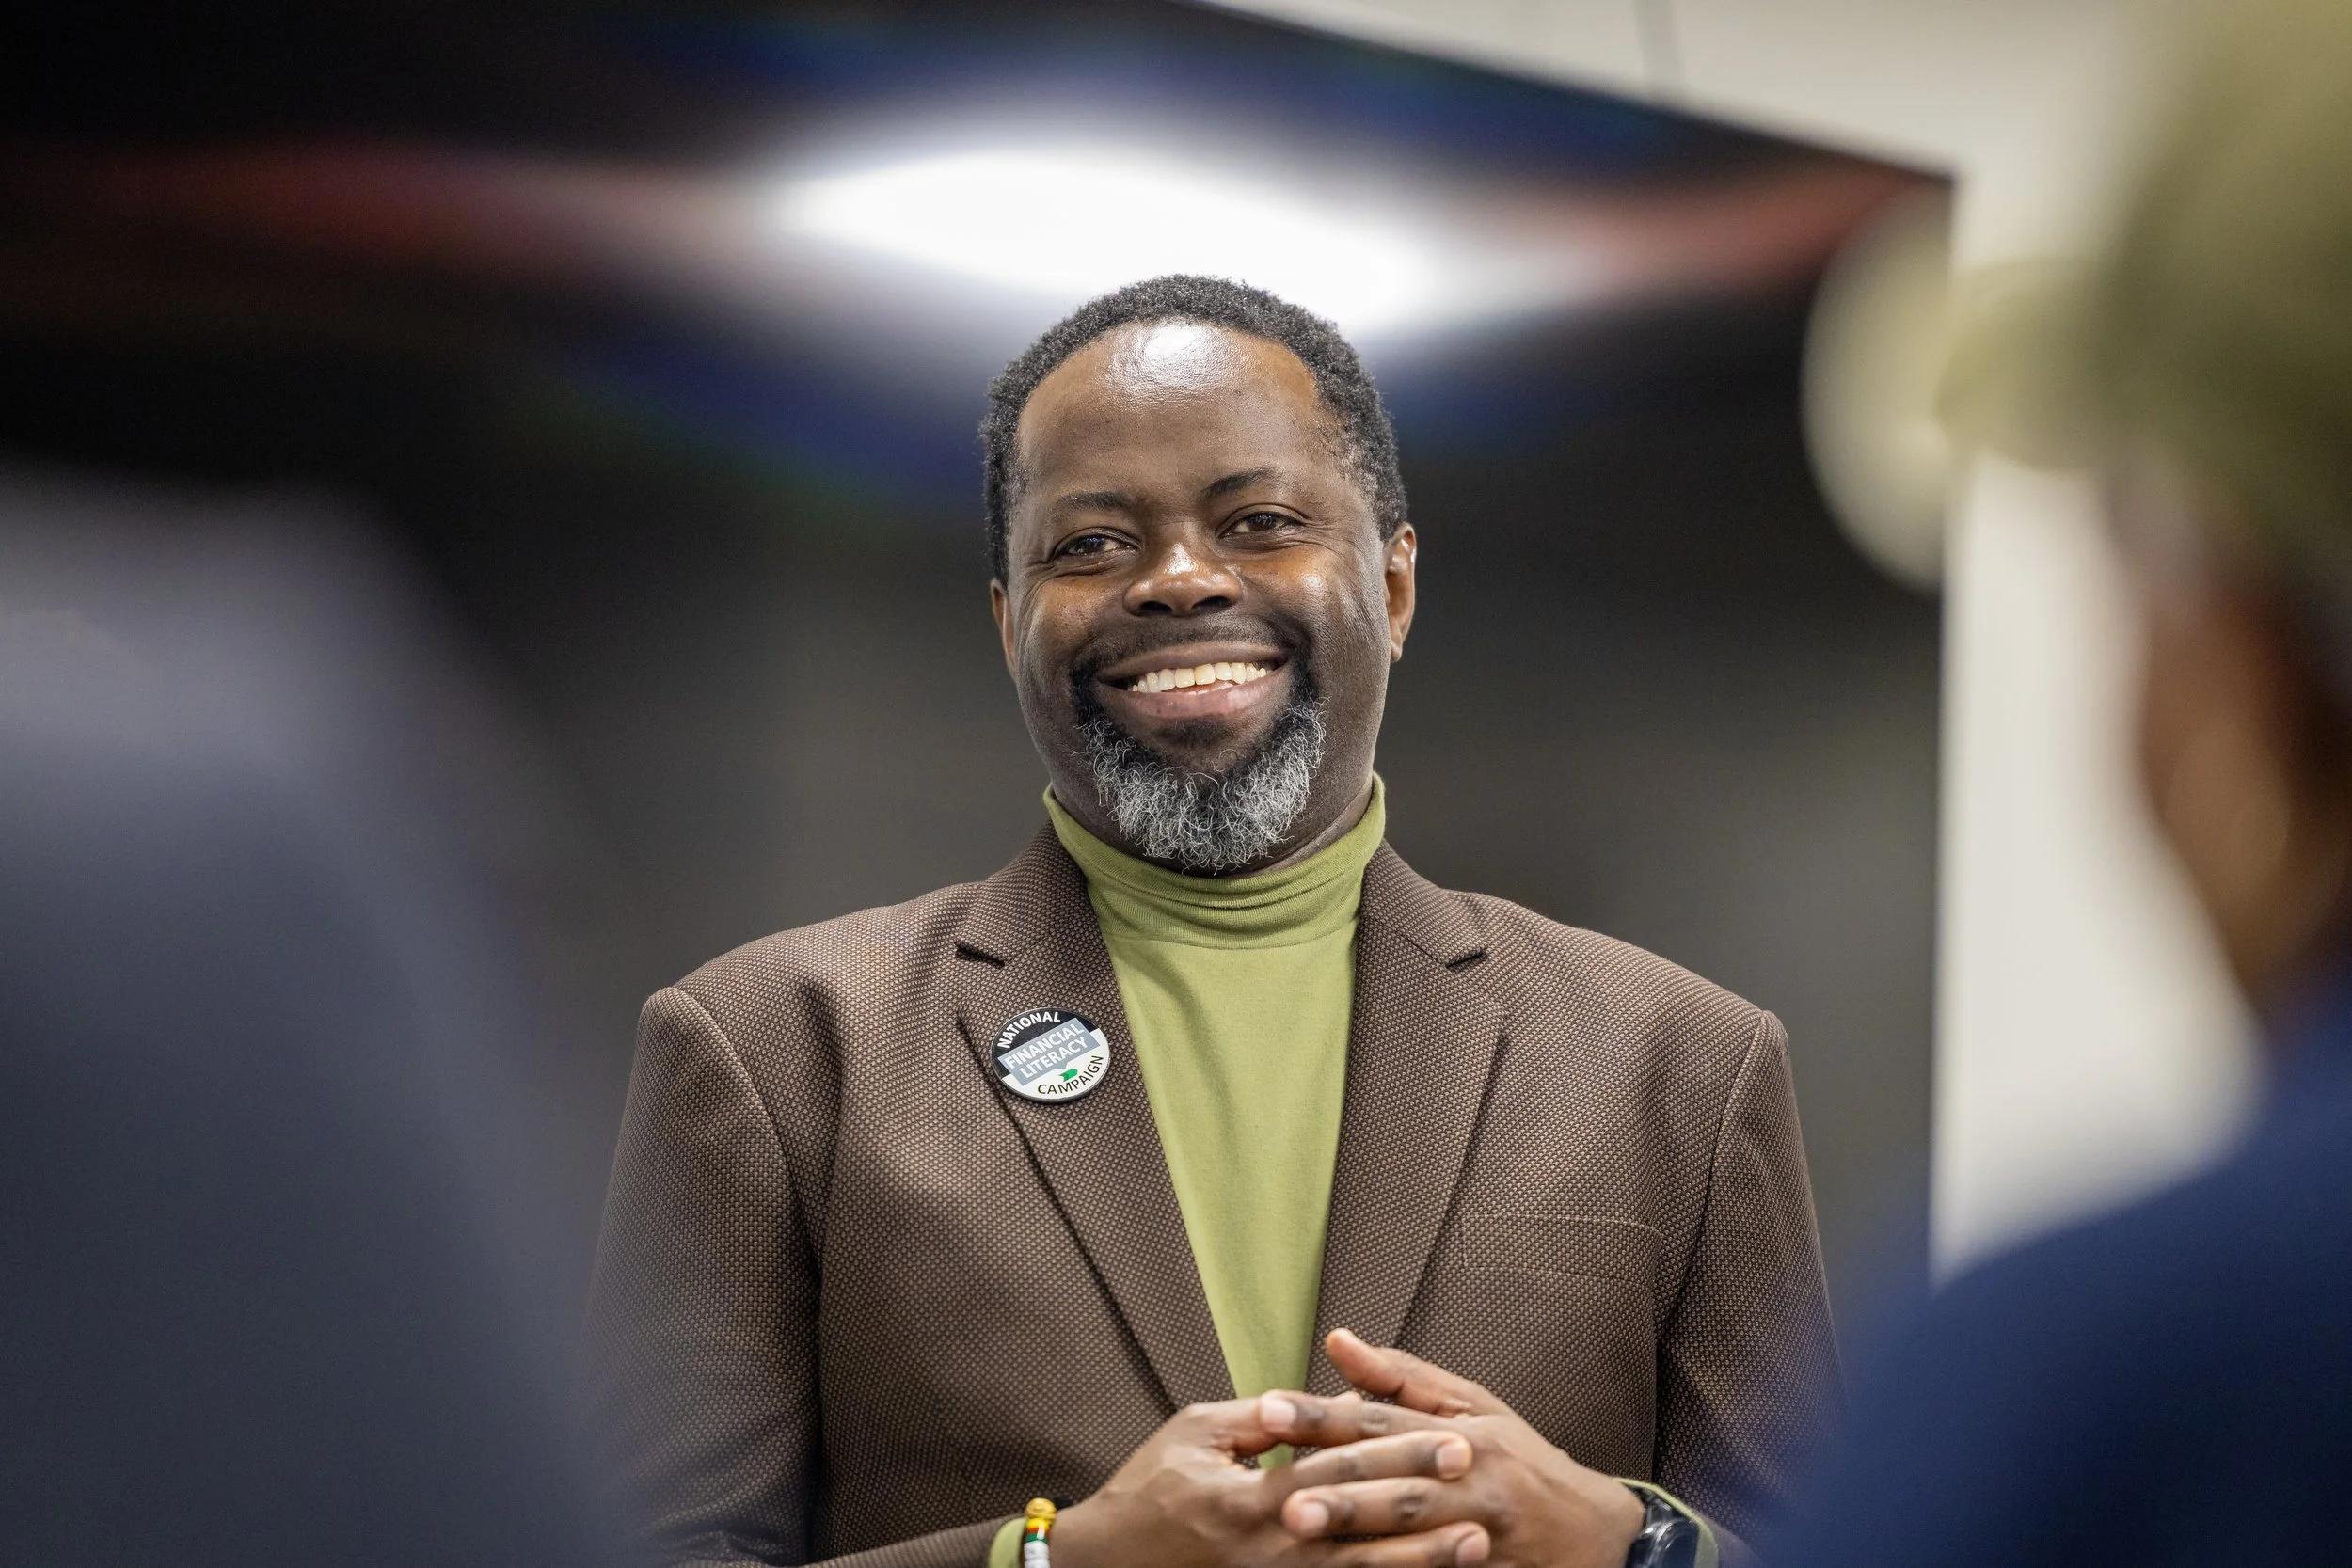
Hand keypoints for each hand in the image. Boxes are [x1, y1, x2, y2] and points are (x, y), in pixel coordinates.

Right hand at [1050, 1393, 1488, 1567]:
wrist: (1106, 1563)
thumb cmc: (1148, 1490)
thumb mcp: (1197, 1432)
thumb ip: (1267, 1418)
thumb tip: (1328, 1404)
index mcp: (1249, 1499)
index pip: (1341, 1468)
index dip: (1402, 1454)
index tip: (1453, 1438)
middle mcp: (1268, 1549)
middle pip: (1364, 1524)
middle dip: (1428, 1502)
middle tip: (1483, 1482)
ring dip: (1423, 1559)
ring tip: (1477, 1543)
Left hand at [1260, 1330, 1646, 1567]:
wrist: (1596, 1535)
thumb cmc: (1522, 1463)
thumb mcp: (1473, 1407)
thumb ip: (1400, 1377)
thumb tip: (1337, 1340)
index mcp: (1462, 1430)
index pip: (1380, 1417)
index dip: (1322, 1415)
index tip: (1269, 1410)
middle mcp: (1471, 1477)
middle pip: (1395, 1476)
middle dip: (1336, 1483)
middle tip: (1279, 1489)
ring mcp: (1479, 1531)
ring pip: (1412, 1529)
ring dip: (1357, 1528)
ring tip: (1300, 1528)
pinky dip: (1395, 1566)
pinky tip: (1349, 1567)